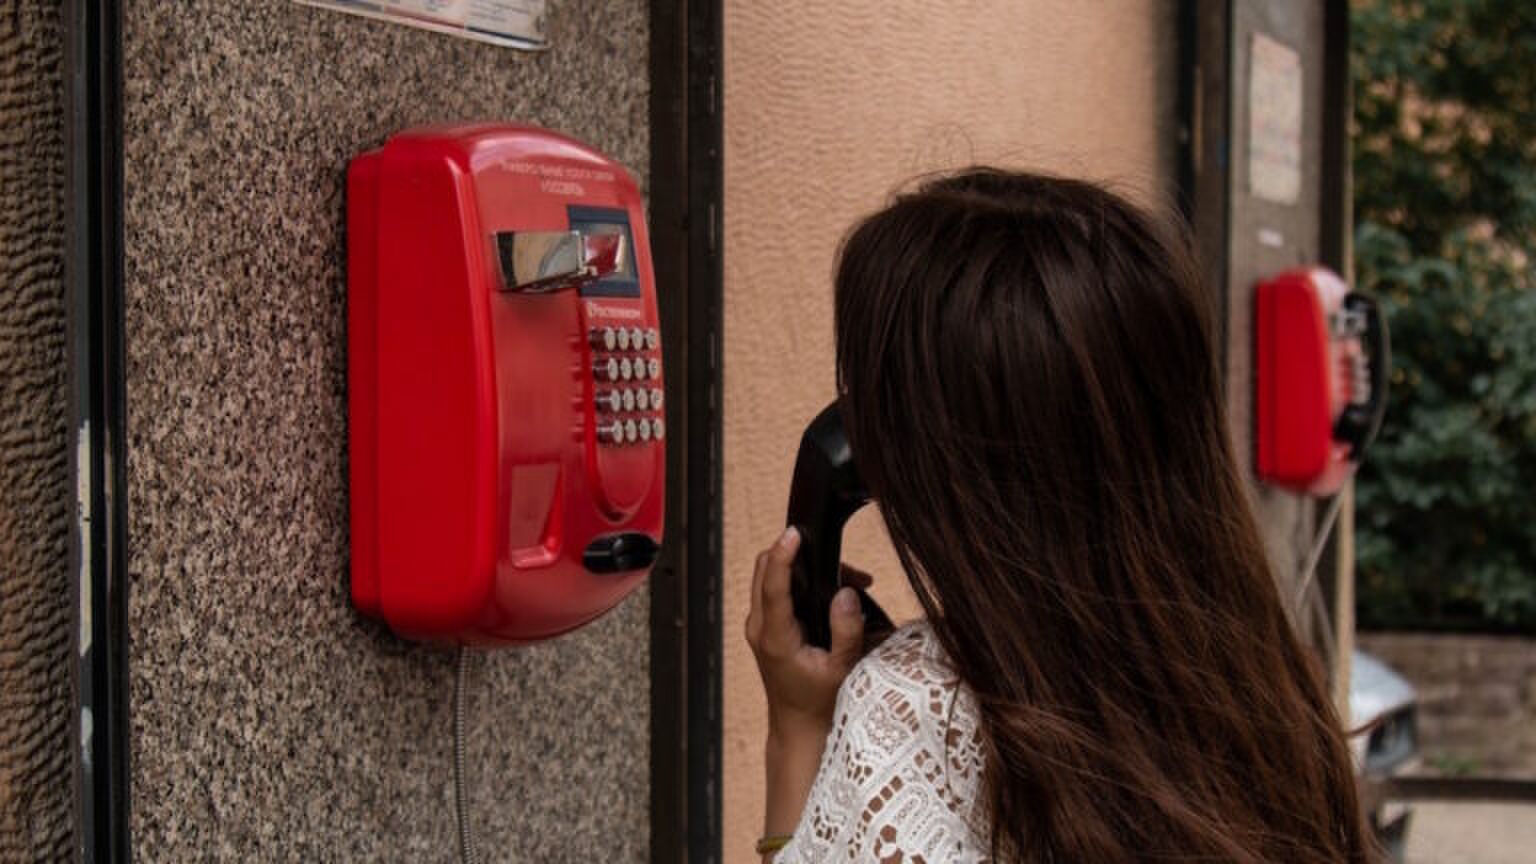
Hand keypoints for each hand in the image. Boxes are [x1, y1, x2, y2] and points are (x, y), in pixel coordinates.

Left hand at [745, 527, 867, 743]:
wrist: (798, 726)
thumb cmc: (821, 702)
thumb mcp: (842, 669)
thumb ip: (846, 630)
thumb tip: (846, 592)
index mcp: (776, 638)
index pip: (773, 586)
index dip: (782, 555)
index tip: (795, 533)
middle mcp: (759, 628)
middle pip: (764, 570)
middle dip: (797, 555)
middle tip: (842, 563)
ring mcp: (758, 626)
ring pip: (768, 576)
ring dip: (800, 566)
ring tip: (848, 578)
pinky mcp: (764, 627)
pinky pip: (774, 590)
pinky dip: (798, 579)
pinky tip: (833, 590)